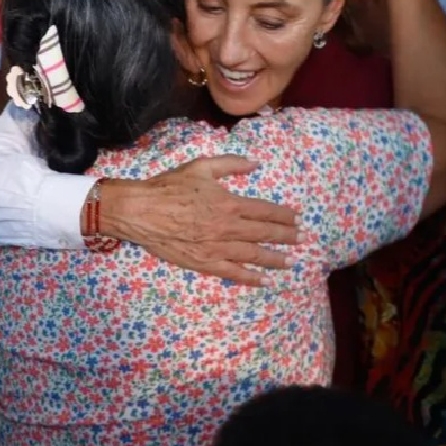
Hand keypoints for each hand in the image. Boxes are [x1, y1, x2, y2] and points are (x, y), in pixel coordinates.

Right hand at [99, 156, 299, 285]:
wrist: (142, 211)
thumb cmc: (170, 187)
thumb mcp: (201, 166)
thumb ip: (231, 164)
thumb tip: (255, 164)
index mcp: (229, 203)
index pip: (264, 210)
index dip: (283, 215)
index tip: (297, 218)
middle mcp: (228, 227)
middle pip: (264, 233)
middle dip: (286, 236)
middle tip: (303, 239)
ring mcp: (217, 248)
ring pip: (253, 255)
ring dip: (274, 258)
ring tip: (290, 262)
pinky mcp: (204, 263)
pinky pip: (233, 272)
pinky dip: (250, 277)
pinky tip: (264, 280)